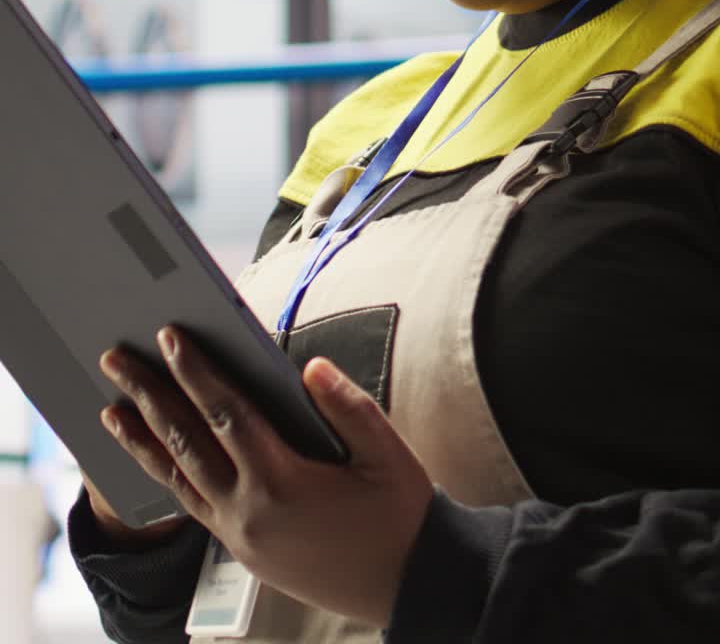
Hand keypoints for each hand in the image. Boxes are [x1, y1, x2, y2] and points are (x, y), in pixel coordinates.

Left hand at [99, 329, 433, 625]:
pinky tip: (153, 456)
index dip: (194, 370)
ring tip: (111, 409)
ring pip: (178, 478)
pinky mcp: (242, 551)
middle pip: (185, 441)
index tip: (168, 336)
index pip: (225, 412)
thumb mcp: (386, 454)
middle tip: (114, 359)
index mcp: (282, 482)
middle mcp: (249, 512)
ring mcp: (240, 536)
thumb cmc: (399, 516)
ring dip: (142, 439)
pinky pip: (191, 505)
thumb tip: (308, 367)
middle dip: (147, 395)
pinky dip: (166, 476)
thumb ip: (347, 406)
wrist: (407, 587)